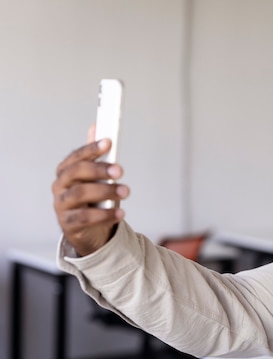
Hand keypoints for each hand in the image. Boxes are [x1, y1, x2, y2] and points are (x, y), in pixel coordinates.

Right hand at [52, 137, 129, 255]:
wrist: (89, 231)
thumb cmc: (93, 199)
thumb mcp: (96, 177)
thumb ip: (96, 156)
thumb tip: (97, 127)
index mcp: (66, 171)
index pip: (76, 157)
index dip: (91, 148)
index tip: (109, 142)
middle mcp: (60, 186)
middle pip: (76, 173)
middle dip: (99, 169)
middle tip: (120, 171)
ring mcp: (62, 205)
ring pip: (80, 194)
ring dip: (105, 191)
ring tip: (126, 191)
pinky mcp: (68, 224)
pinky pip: (85, 218)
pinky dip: (104, 214)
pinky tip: (120, 212)